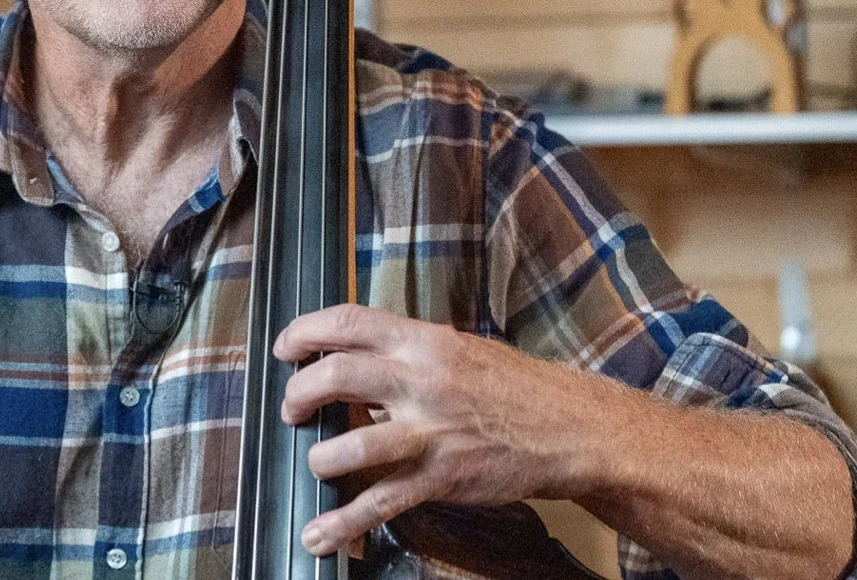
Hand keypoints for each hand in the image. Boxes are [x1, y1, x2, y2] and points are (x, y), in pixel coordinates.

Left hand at [273, 304, 610, 556]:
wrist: (572, 428)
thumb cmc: (518, 389)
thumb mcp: (461, 351)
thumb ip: (409, 353)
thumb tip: (360, 359)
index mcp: (424, 342)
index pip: (348, 321)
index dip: (304, 331)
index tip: (284, 347)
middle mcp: (422, 381)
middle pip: (336, 375)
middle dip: (299, 393)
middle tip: (292, 408)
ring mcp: (430, 432)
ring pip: (351, 445)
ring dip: (320, 457)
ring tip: (317, 462)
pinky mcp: (441, 477)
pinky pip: (381, 501)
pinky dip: (343, 522)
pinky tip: (319, 535)